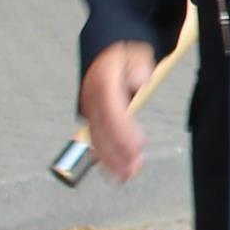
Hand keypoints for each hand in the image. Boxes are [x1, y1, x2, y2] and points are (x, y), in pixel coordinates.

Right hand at [76, 41, 155, 185]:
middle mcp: (91, 100)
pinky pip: (96, 142)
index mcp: (102, 82)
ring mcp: (89, 112)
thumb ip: (139, 66)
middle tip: (133, 169)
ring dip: (111, 161)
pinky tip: (116, 176)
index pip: (111, 110)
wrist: (105, 53)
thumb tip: (140, 80)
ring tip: (127, 176)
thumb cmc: (125, 57)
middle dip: (117, 152)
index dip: (123, 130)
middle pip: (102, 129)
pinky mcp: (91, 121)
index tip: (139, 145)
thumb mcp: (136, 53)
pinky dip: (104, 160)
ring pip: (97, 140)